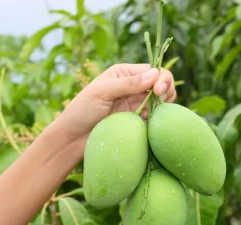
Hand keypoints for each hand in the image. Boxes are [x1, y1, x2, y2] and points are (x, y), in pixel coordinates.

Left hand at [54, 63, 176, 150]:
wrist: (73, 138)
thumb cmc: (82, 111)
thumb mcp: (102, 92)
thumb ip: (128, 83)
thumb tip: (155, 74)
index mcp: (125, 73)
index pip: (153, 70)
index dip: (161, 79)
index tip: (157, 91)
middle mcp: (133, 87)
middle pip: (162, 84)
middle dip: (166, 91)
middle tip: (160, 102)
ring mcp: (137, 104)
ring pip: (162, 101)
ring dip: (163, 106)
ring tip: (153, 114)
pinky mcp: (138, 121)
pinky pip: (155, 117)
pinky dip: (158, 119)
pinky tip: (149, 123)